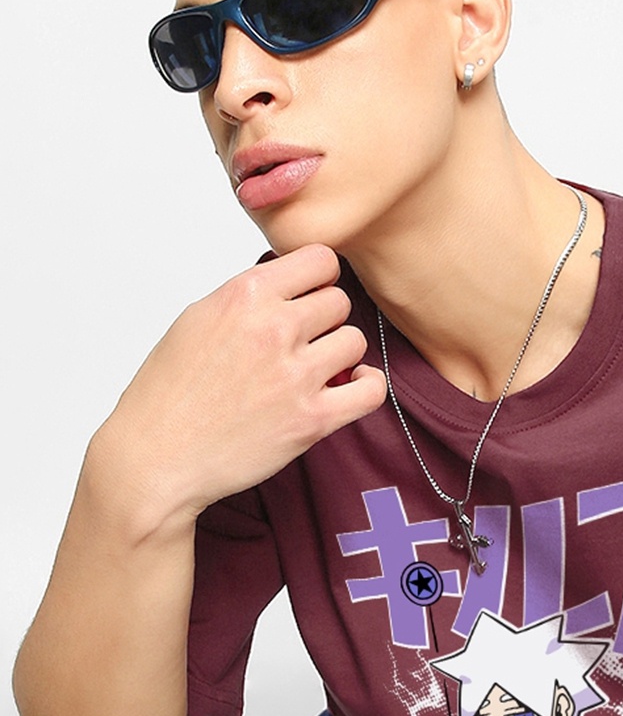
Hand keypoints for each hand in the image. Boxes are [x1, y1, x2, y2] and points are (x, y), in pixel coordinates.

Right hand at [98, 244, 385, 523]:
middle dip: (326, 320)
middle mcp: (273, 329)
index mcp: (244, 295)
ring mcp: (295, 375)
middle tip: (304, 343)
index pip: (320, 259)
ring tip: (316, 370)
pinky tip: (348, 387)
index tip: (310, 296)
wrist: (157, 456)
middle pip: (339, 301)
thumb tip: (292, 284)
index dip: (319, 278)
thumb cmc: (170, 393)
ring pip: (354, 341)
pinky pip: (371, 389)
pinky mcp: (312, 419)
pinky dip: (366, 386)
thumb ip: (250, 296)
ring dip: (340, 354)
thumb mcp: (199, 318)